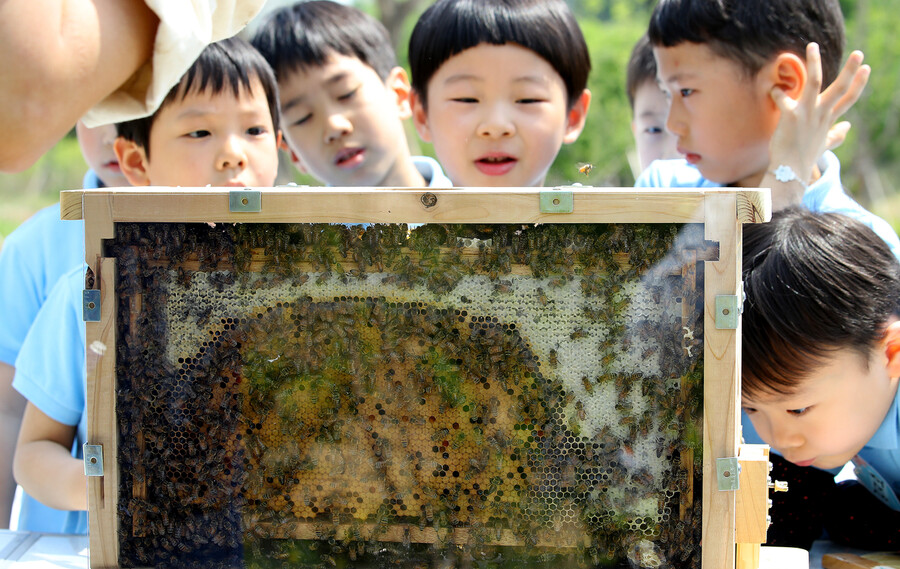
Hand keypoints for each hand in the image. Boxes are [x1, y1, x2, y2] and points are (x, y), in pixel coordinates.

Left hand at [765, 43, 869, 209]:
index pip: (848, 99)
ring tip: (812, 46)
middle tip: (858, 53)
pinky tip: (773, 88)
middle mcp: (821, 115)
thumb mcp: (824, 145)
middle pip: (840, 88)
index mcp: (829, 120)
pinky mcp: (791, 116)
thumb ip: (836, 135)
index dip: (859, 84)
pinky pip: (784, 97)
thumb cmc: (804, 158)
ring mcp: (808, 114)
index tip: (866, 68)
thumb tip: (847, 127)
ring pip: (815, 83)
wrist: (790, 172)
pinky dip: (778, 92)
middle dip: (850, 70)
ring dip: (814, 63)